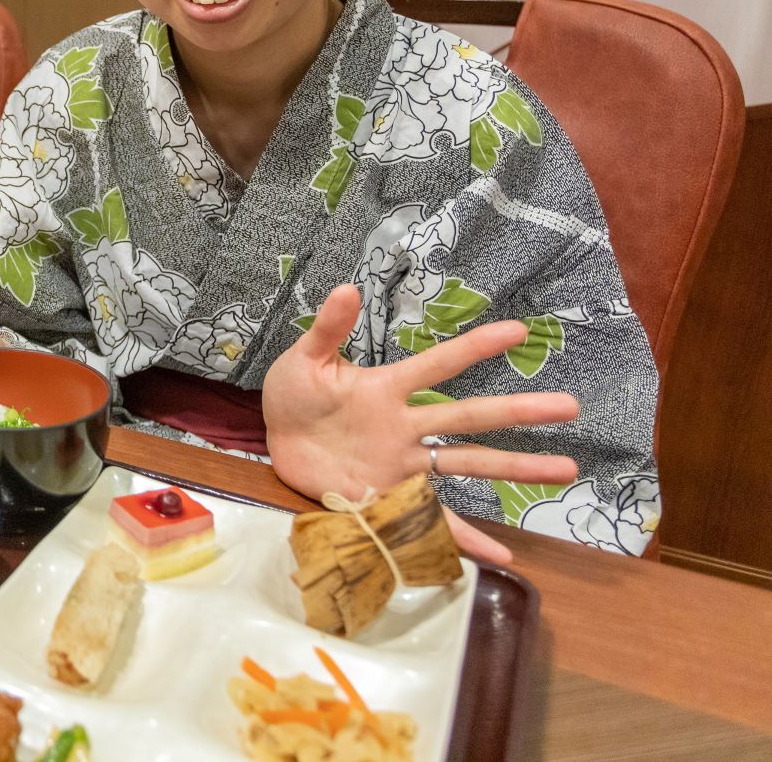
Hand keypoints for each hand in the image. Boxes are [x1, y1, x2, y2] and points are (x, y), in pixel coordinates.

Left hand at [263, 284, 578, 564]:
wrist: (275, 440)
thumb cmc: (293, 395)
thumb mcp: (305, 359)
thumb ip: (328, 330)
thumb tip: (345, 288)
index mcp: (387, 389)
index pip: (438, 364)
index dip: (475, 348)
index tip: (519, 331)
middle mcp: (405, 426)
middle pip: (469, 416)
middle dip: (518, 412)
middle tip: (571, 406)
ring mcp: (402, 463)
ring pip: (467, 463)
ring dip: (514, 466)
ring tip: (565, 469)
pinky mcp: (388, 495)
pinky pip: (433, 519)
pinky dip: (466, 539)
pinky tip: (502, 557)